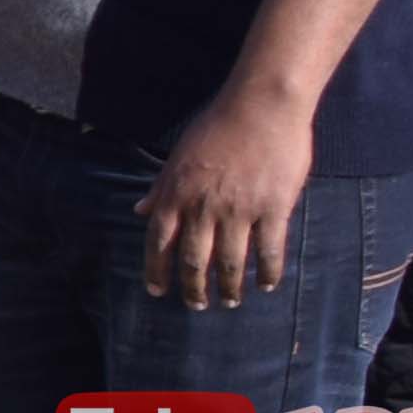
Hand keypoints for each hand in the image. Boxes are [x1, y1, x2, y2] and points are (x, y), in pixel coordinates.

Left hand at [141, 91, 314, 308]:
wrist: (262, 105)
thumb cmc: (218, 126)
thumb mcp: (178, 156)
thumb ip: (160, 188)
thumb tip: (139, 211)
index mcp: (176, 194)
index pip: (158, 242)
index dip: (156, 271)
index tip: (158, 291)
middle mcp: (203, 207)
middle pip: (193, 261)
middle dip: (193, 289)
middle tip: (197, 306)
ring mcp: (239, 210)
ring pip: (231, 263)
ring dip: (229, 288)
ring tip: (231, 301)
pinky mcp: (274, 208)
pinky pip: (269, 250)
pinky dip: (268, 272)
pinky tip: (266, 285)